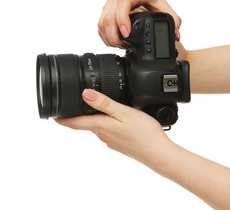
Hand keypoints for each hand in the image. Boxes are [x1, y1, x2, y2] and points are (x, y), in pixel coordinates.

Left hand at [55, 89, 171, 165]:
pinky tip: (114, 119)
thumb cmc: (144, 133)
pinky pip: (107, 131)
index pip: (75, 123)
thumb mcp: (124, 112)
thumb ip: (104, 103)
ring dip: (93, 118)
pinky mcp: (119, 143)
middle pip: (86, 124)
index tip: (52, 114)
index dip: (62, 119)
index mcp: (101, 126)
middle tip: (76, 103)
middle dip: (79, 115)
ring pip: (97, 127)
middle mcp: (103, 135)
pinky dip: (105, 123)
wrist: (158, 153)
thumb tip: (85, 94)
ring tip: (95, 108)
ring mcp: (111, 140)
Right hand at [98, 0, 180, 47]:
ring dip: (109, 38)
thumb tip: (176, 35)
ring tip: (121, 45)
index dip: (122, 20)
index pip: (122, 4)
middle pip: (108, 19)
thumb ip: (171, 18)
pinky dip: (105, 36)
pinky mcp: (105, 11)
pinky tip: (115, 41)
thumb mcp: (161, 2)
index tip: (127, 34)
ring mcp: (109, 5)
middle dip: (115, 37)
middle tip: (126, 45)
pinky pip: (100, 25)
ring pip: (102, 24)